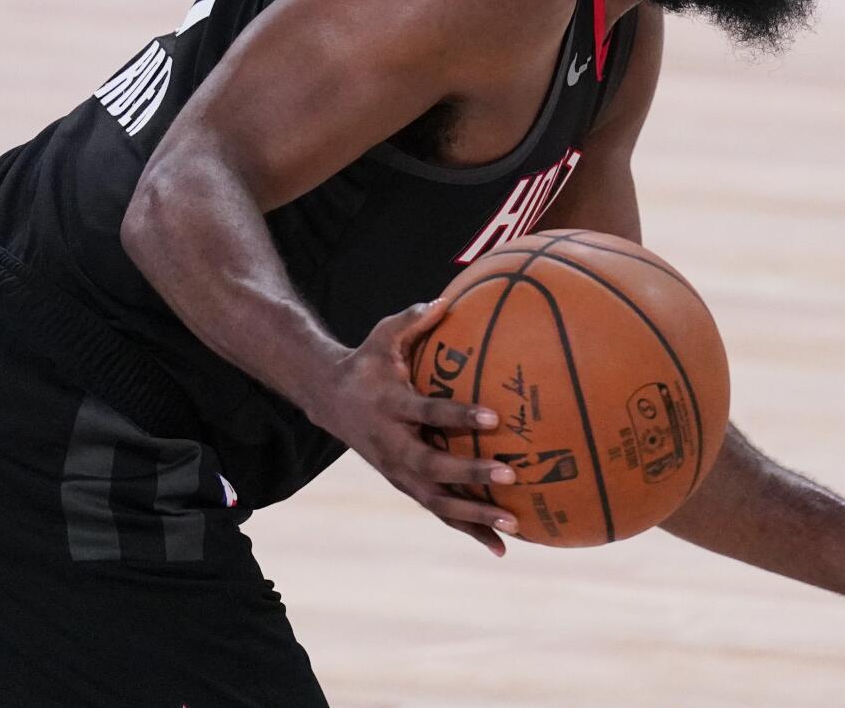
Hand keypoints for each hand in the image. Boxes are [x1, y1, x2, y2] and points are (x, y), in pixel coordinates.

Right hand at [305, 299, 521, 554]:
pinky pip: (440, 512)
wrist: (329, 399)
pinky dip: (469, 531)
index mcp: (390, 405)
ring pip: (437, 501)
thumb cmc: (367, 362)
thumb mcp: (381, 335)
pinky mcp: (406, 486)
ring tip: (515, 523)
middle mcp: (393, 445)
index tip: (493, 414)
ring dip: (475, 515)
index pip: (428, 411)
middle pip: (434, 466)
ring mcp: (398, 472)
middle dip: (471, 473)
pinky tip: (500, 547)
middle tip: (511, 473)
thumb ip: (412, 319)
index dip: (459, 414)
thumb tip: (447, 298)